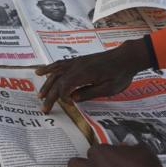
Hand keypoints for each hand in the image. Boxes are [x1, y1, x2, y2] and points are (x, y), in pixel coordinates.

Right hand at [35, 39, 151, 112]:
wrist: (126, 57)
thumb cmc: (120, 74)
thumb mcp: (109, 88)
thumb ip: (90, 92)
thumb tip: (73, 98)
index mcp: (84, 73)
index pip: (65, 86)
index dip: (63, 97)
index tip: (68, 105)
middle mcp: (76, 66)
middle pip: (57, 81)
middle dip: (49, 96)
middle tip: (44, 109)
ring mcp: (75, 62)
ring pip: (55, 72)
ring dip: (46, 84)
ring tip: (39, 94)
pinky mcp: (77, 60)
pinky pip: (59, 64)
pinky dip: (49, 68)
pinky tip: (42, 72)